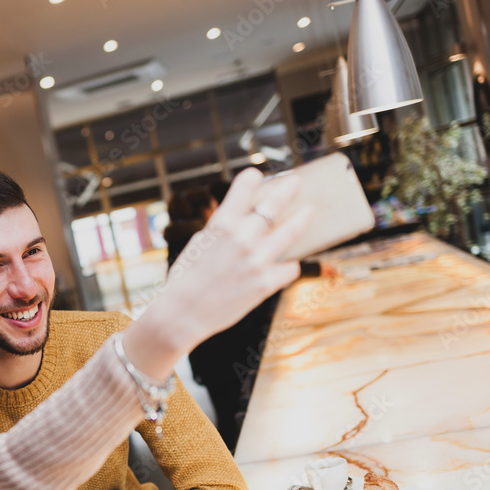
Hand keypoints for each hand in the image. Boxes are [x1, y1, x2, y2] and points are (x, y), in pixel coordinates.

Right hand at [125, 168, 310, 380]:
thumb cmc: (184, 279)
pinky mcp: (266, 283)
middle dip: (288, 189)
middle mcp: (242, 238)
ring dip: (302, 218)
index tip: (258, 175)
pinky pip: (290, 268)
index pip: (244, 187)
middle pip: (274, 204)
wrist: (181, 314)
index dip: (252, 179)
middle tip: (296, 182)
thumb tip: (239, 220)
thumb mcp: (198, 245)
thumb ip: (220, 230)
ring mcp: (257, 260)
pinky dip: (290, 265)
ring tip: (308, 211)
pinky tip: (289, 264)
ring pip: (291, 232)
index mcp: (221, 225)